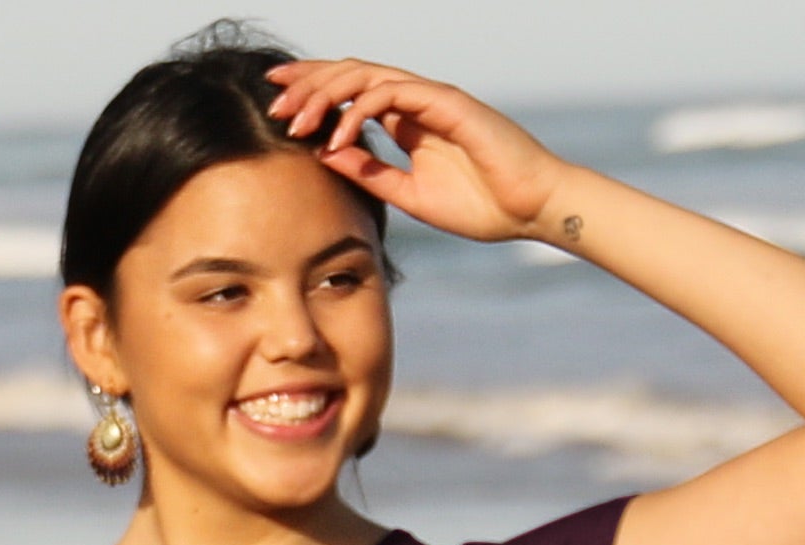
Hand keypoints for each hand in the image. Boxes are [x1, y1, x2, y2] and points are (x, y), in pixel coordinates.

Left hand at [263, 58, 569, 242]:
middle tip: (272, 101)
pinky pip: (389, 96)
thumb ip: (372, 174)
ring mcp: (430, 98)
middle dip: (308, 83)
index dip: (314, 94)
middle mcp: (415, 102)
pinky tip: (336, 137)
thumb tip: (326, 155)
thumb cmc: (484, 206)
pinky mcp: (444, 102)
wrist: (531, 209)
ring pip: (364, 76)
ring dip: (324, 94)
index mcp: (408, 121)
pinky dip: (358, 113)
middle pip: (350, 75)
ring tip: (295, 120)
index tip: (278, 107)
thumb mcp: (411, 195)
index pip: (351, 95)